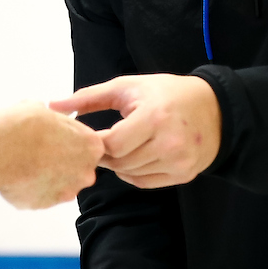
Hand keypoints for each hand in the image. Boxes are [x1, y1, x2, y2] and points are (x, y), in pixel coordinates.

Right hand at [0, 102, 103, 209]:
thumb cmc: (22, 128)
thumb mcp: (42, 109)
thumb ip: (54, 119)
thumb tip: (47, 118)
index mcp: (91, 146)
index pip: (88, 143)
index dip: (68, 138)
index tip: (54, 135)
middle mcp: (84, 172)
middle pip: (76, 166)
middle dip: (60, 159)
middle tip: (38, 147)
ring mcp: (65, 192)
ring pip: (58, 182)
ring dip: (46, 174)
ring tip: (24, 160)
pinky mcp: (44, 205)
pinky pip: (40, 194)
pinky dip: (31, 186)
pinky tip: (17, 172)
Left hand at [50, 74, 220, 189]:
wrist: (214, 109)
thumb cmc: (166, 93)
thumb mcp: (128, 86)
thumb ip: (89, 97)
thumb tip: (53, 105)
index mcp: (154, 117)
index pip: (112, 144)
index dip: (96, 142)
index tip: (91, 133)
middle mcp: (169, 143)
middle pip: (119, 161)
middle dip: (105, 153)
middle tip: (102, 140)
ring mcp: (178, 162)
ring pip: (130, 174)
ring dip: (118, 162)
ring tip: (119, 144)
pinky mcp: (183, 175)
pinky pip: (144, 182)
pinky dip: (132, 172)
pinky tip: (134, 155)